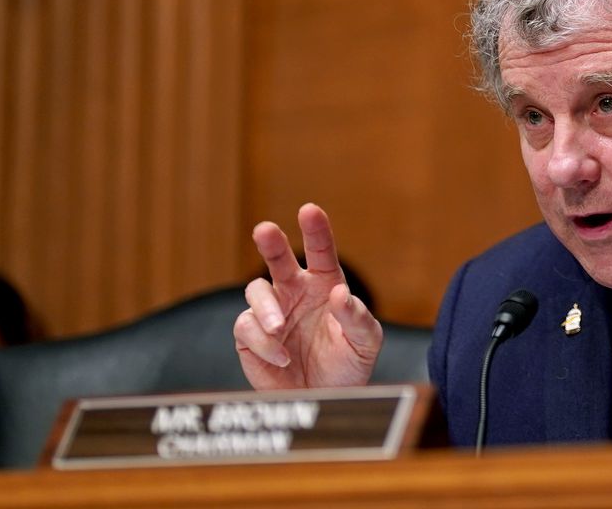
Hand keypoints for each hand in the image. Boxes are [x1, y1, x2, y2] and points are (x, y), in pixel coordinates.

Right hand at [233, 203, 383, 389]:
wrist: (325, 401)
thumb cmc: (347, 365)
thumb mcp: (365, 342)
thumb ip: (357, 317)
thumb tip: (340, 294)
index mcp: (325, 284)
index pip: (321, 251)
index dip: (316, 230)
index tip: (309, 211)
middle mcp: (294, 291)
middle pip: (278, 259)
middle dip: (271, 243)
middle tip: (265, 230)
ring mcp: (271, 312)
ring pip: (256, 290)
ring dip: (266, 308)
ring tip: (279, 327)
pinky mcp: (250, 336)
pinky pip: (246, 327)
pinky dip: (263, 342)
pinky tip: (282, 357)